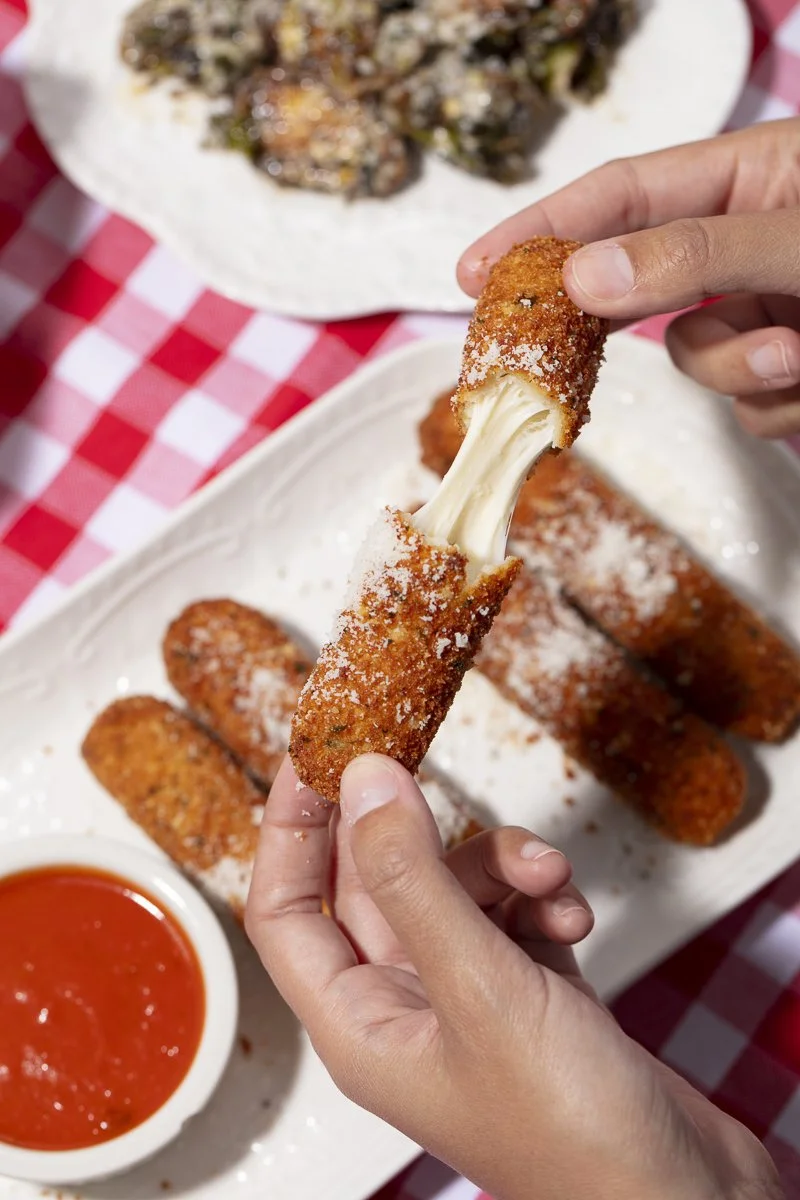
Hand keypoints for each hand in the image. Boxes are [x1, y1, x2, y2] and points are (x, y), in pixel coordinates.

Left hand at [246, 754, 779, 1199]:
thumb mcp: (478, 986)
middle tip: (420, 763)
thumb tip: (363, 781)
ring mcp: (467, 998)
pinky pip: (513, 912)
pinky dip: (540, 898)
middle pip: (377, 886)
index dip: (290, 831)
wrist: (685, 1194)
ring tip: (548, 873)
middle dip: (414, 831)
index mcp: (358, 1025)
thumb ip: (413, 878)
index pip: (286, 911)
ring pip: (456, 891)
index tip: (313, 758)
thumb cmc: (571, 1131)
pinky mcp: (528, 991)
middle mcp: (403, 1008)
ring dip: (501, 866)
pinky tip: (573, 914)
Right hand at [459, 118, 799, 437]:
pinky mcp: (781, 368)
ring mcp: (765, 308)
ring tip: (795, 354)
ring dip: (735, 368)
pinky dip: (774, 403)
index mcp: (751, 175)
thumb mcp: (795, 241)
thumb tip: (584, 277)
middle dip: (605, 321)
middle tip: (530, 351)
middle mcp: (747, 241)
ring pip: (696, 356)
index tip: (477, 270)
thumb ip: (696, 254)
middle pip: (638, 279)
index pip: (624, 195)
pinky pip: (744, 404)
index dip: (545, 228)